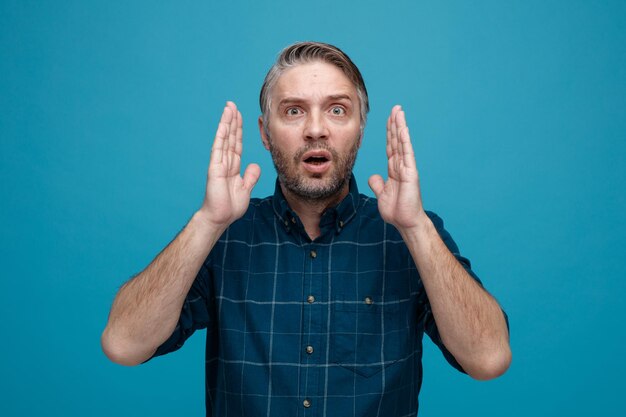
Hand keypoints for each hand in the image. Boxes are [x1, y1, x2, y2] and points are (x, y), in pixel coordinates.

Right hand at [198, 101, 260, 228]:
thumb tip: (255, 165)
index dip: (238, 130)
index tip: (240, 116)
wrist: (220, 217)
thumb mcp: (245, 189)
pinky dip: (221, 135)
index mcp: (233, 167)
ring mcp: (219, 163)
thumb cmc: (230, 206)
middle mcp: (225, 162)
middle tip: (232, 104)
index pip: (236, 144)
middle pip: (230, 137)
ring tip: (228, 107)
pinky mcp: (215, 167)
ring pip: (224, 138)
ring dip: (226, 122)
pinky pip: (218, 148)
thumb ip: (250, 176)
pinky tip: (223, 124)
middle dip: (232, 120)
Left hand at [368, 105, 426, 230]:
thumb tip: (373, 176)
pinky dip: (405, 140)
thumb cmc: (397, 210)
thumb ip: (378, 183)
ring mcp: (407, 168)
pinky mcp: (410, 172)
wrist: (405, 222)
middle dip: (395, 124)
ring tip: (399, 111)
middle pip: (397, 140)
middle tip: (395, 108)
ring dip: (400, 126)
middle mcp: (401, 166)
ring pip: (402, 143)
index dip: (389, 133)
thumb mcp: (382, 194)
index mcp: (394, 169)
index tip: (388, 119)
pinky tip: (403, 128)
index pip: (391, 146)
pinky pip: (407, 153)